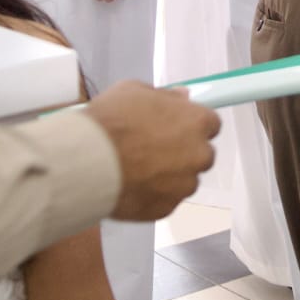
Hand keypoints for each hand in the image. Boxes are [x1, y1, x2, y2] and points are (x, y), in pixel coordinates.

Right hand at [84, 82, 219, 220]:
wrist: (88, 162)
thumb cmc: (111, 121)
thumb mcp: (135, 91)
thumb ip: (166, 96)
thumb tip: (182, 98)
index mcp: (197, 122)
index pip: (211, 124)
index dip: (192, 125)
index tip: (177, 127)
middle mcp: (199, 155)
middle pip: (202, 154)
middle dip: (184, 152)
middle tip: (154, 149)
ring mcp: (184, 185)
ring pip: (184, 180)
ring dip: (169, 176)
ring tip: (138, 170)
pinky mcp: (166, 209)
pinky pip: (165, 200)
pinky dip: (153, 195)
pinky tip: (131, 185)